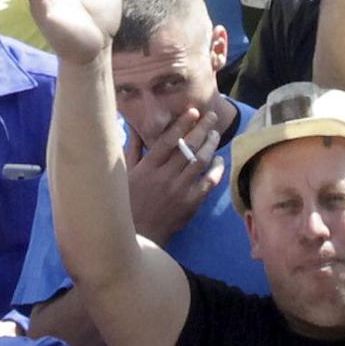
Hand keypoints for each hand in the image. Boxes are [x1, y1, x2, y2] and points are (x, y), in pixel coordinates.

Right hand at [123, 102, 229, 244]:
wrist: (138, 235)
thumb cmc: (129, 201)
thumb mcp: (126, 174)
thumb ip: (133, 149)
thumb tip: (135, 126)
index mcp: (148, 167)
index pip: (168, 140)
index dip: (182, 124)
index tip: (193, 111)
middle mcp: (165, 176)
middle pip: (188, 147)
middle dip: (202, 128)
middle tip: (211, 116)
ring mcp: (179, 190)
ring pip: (200, 161)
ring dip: (210, 145)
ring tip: (215, 134)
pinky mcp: (190, 204)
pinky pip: (208, 183)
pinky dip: (216, 170)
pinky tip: (219, 160)